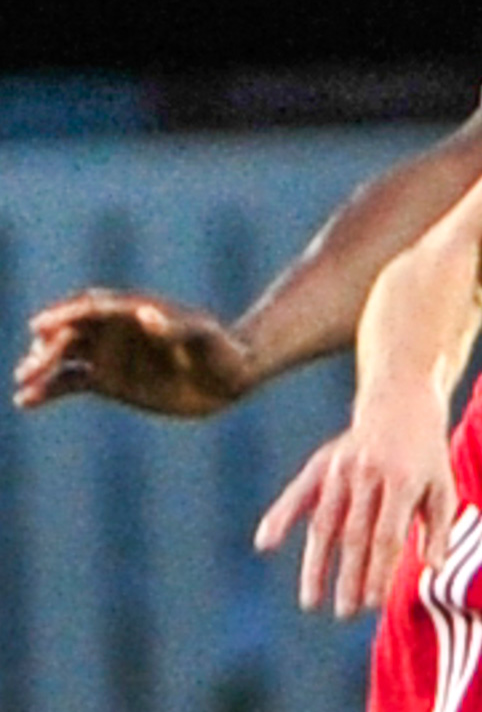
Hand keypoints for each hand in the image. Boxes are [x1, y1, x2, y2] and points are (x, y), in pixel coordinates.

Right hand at [13, 289, 253, 416]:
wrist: (228, 376)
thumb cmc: (221, 350)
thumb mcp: (203, 338)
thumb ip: (176, 327)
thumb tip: (147, 314)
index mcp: (130, 311)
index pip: (89, 309)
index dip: (64, 316)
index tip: (40, 327)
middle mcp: (112, 329)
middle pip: (69, 333)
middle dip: (48, 348)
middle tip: (30, 368)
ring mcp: (107, 354)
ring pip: (63, 357)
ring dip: (41, 368)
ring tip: (23, 385)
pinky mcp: (107, 380)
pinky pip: (70, 382)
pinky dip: (48, 390)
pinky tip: (25, 402)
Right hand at [255, 390, 456, 619]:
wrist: (400, 402)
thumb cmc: (426, 457)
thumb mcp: (444, 489)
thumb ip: (440, 530)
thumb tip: (433, 570)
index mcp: (402, 483)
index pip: (387, 537)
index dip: (379, 572)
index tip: (373, 604)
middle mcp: (367, 474)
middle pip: (354, 535)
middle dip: (349, 577)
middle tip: (345, 613)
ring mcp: (340, 468)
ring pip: (324, 522)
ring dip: (316, 564)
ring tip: (310, 601)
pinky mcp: (322, 463)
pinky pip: (298, 493)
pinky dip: (280, 516)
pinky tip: (265, 543)